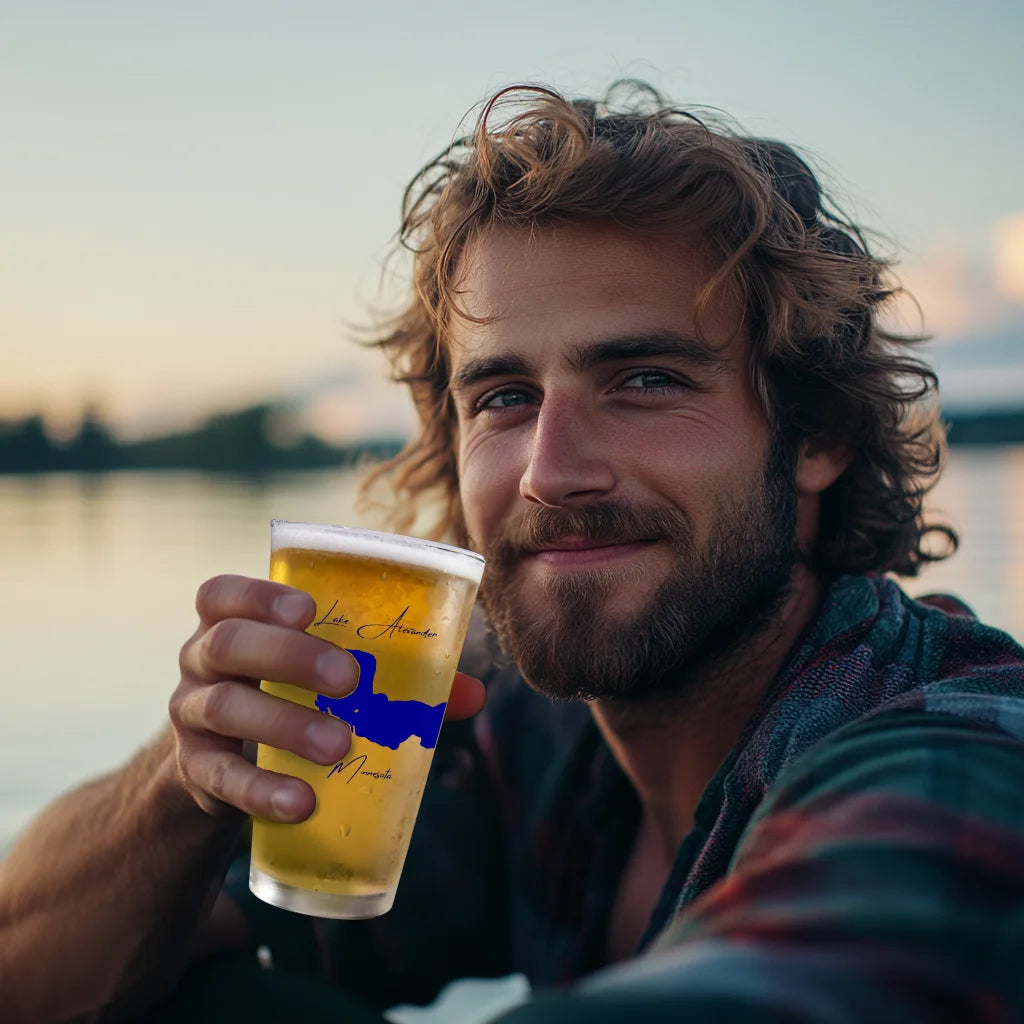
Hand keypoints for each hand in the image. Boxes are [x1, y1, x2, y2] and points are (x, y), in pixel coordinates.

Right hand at [171, 574, 484, 822]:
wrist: (228, 769)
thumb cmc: (293, 697)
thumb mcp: (327, 679)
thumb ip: (396, 678)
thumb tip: (473, 693)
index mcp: (234, 622)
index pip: (224, 593)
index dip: (260, 595)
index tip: (309, 609)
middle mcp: (202, 660)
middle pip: (227, 643)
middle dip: (289, 656)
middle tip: (349, 679)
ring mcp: (191, 714)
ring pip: (224, 707)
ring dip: (285, 723)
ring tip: (339, 745)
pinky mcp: (195, 770)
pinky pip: (218, 776)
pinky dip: (261, 790)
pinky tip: (302, 802)